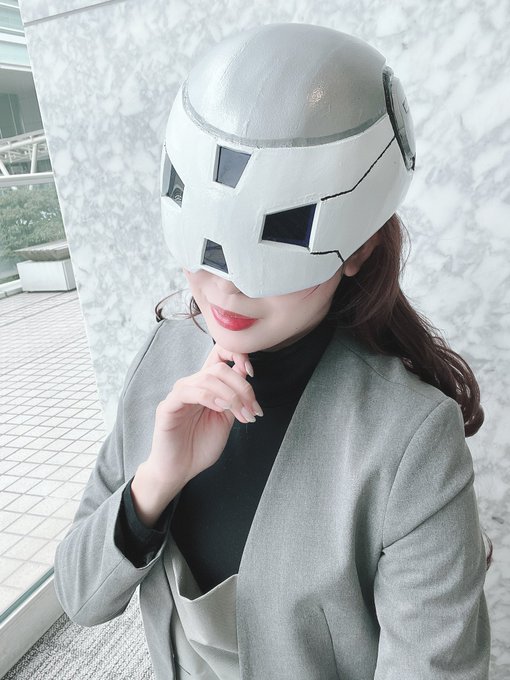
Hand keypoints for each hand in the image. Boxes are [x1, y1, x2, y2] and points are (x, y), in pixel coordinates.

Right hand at [142, 343, 262, 500]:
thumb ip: (235, 397)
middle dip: (242, 387)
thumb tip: (247, 373)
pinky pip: (188, 392)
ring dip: (231, 395)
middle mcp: (191, 385)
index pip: (218, 354)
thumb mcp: (226, 418)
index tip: (253, 373)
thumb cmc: (200, 446)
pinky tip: (220, 408)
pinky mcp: (167, 406)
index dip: (236, 355)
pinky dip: (209, 397)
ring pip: (207, 378)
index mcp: (206, 386)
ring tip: (241, 414)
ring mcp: (178, 394)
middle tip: (253, 409)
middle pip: (219, 368)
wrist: (180, 470)